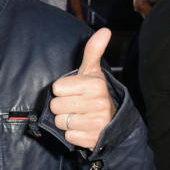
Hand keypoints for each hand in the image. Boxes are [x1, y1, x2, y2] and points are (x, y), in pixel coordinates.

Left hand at [50, 28, 114, 149]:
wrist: (113, 121)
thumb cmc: (95, 93)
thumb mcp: (93, 72)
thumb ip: (93, 51)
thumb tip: (105, 30)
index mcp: (95, 85)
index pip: (57, 88)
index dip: (62, 90)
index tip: (74, 91)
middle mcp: (98, 103)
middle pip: (56, 106)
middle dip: (62, 106)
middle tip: (76, 105)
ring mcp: (96, 122)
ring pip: (60, 122)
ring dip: (66, 121)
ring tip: (79, 116)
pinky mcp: (93, 139)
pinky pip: (68, 136)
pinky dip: (72, 134)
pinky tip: (83, 128)